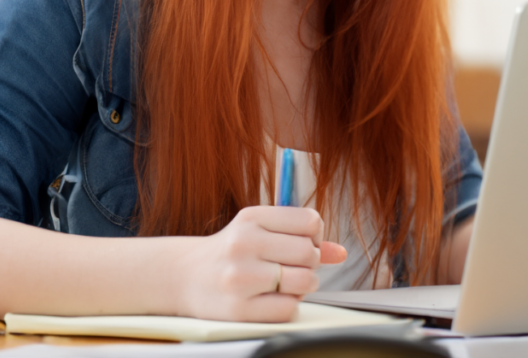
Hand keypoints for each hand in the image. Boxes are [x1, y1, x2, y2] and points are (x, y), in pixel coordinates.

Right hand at [176, 206, 346, 322]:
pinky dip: (289, 305)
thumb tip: (341, 252)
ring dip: (304, 285)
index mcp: (251, 217)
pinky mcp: (239, 309)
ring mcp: (240, 277)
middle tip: (295, 266)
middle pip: (309, 252)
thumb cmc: (231, 252)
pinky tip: (273, 298)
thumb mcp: (259, 232)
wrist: (185, 277)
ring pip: (304, 281)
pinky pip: (289, 308)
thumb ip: (300, 237)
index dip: (316, 235)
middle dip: (311, 262)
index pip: (310, 221)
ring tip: (287, 282)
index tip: (305, 242)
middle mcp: (244, 243)